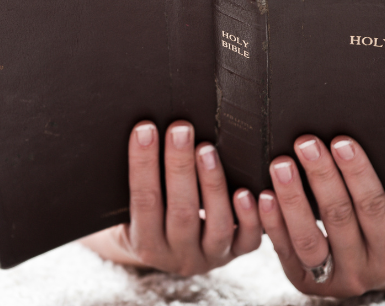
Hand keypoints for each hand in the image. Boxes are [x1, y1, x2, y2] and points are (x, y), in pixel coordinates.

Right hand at [80, 120, 261, 274]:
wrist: (176, 255)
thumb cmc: (154, 215)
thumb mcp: (133, 209)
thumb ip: (139, 181)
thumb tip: (140, 133)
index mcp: (146, 243)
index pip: (143, 201)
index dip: (143, 164)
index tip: (144, 129)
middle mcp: (179, 254)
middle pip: (181, 211)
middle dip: (180, 166)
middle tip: (180, 129)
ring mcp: (210, 256)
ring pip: (217, 225)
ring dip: (212, 184)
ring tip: (207, 150)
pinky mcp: (237, 252)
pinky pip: (248, 240)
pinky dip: (250, 216)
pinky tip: (246, 191)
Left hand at [258, 135, 384, 297]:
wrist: (376, 271)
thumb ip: (382, 190)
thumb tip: (353, 143)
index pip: (373, 207)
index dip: (358, 173)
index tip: (341, 141)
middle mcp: (363, 271)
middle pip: (339, 218)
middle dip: (321, 176)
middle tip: (306, 143)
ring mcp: (332, 279)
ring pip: (307, 238)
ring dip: (292, 198)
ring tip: (281, 164)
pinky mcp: (303, 281)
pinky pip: (284, 250)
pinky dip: (272, 222)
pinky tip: (263, 196)